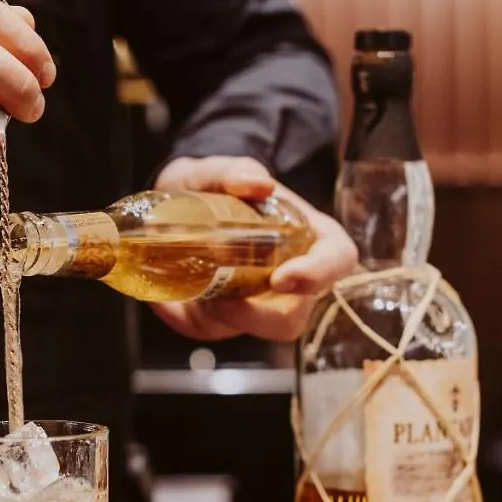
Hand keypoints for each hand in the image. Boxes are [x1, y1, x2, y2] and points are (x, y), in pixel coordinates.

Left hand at [149, 156, 357, 342]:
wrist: (171, 207)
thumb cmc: (210, 188)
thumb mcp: (215, 171)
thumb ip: (234, 170)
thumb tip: (258, 184)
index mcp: (306, 236)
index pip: (336, 259)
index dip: (319, 274)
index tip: (282, 277)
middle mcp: (289, 278)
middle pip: (295, 315)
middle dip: (260, 318)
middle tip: (222, 302)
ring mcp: (257, 304)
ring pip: (249, 331)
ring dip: (219, 318)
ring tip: (188, 293)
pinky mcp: (224, 319)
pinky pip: (209, 330)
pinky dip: (184, 317)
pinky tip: (165, 299)